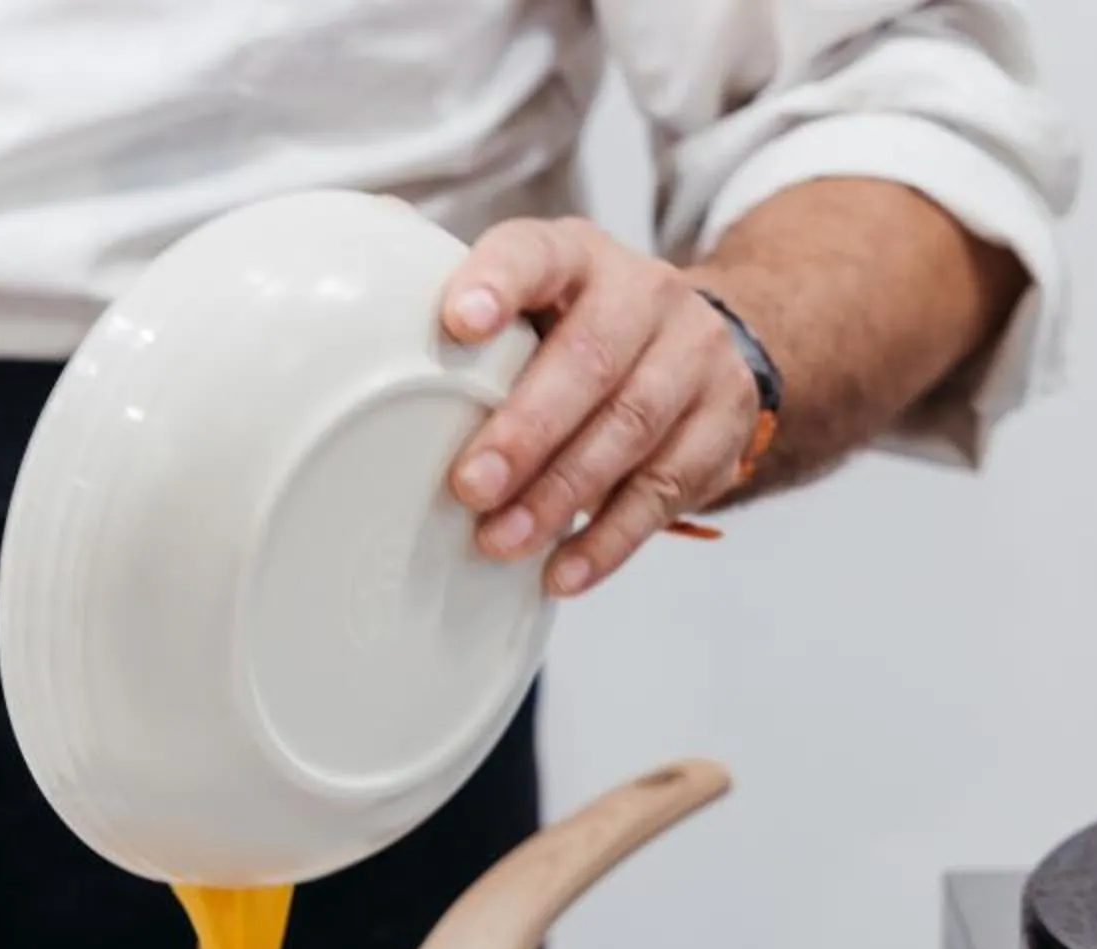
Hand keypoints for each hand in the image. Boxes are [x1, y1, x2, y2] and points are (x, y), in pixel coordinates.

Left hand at [442, 218, 763, 596]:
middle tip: (469, 486)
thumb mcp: (530, 295)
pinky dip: (610, 538)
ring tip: (501, 540)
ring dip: (561, 494)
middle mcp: (645, 295)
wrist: (696, 347)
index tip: (459, 322)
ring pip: (630, 428)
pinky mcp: (721, 425)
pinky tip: (563, 571)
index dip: (499, 283)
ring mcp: (693, 358)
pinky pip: (665, 490)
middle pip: (588, 360)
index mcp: (577, 256)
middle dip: (526, 430)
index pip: (537, 255)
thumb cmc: (574, 329)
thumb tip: (375, 230)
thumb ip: (459, 281)